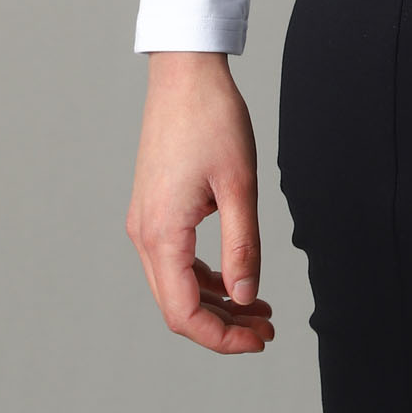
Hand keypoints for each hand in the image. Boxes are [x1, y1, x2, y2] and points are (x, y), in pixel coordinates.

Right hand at [127, 52, 274, 353]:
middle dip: (223, 326)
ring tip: (259, 308)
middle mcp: (145, 234)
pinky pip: (175, 260)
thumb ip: (243, 245)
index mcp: (162, 233)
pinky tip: (236, 276)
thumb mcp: (240, 184)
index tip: (260, 339)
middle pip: (178, 306)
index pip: (185, 314)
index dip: (223, 337)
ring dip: (216, 302)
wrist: (184, 73)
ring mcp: (146, 222)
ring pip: (176, 286)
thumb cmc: (212, 119)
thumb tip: (246, 296)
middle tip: (267, 329)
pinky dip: (204, 276)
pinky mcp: (154, 209)